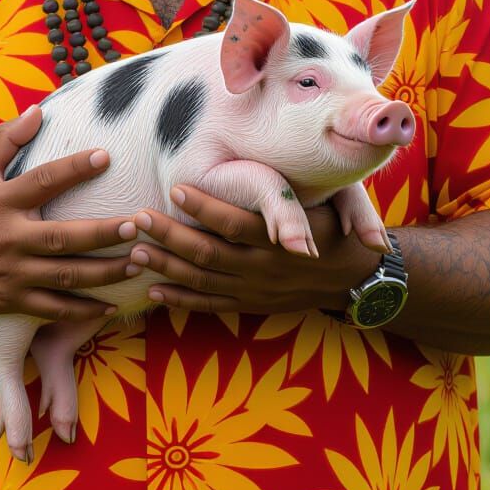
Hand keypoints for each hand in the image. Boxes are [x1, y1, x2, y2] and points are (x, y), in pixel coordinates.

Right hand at [0, 106, 137, 320]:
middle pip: (63, 237)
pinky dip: (82, 311)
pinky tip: (110, 305)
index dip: (74, 168)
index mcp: (2, 201)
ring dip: (105, 273)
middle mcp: (9, 238)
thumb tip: (38, 110)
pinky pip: (52, 309)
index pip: (43, 180)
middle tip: (136, 225)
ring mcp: (12, 273)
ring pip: (65, 277)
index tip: (105, 156)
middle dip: (102, 233)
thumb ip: (7, 138)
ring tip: (139, 263)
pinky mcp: (11, 301)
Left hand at [129, 185, 381, 315]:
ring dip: (167, 267)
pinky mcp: (250, 305)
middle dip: (171, 236)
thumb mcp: (331, 205)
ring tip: (135, 251)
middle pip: (209, 254)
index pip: (235, 224)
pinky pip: (211, 305)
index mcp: (280, 239)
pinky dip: (182, 299)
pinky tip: (154, 290)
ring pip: (204, 281)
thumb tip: (283, 184)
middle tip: (139, 218)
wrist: (354, 279)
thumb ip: (304, 196)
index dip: (205, 208)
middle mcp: (264, 268)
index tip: (177, 188)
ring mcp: (255, 290)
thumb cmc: (336, 228)